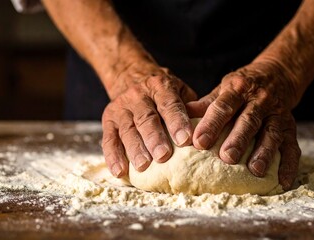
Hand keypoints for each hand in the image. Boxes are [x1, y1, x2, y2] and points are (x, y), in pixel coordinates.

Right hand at [101, 62, 196, 176]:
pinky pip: (109, 139)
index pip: (170, 104)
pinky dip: (113, 156)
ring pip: (127, 130)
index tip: (185, 140)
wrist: (131, 76)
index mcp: (161, 86)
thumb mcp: (181, 91)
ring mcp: (121, 107)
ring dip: (135, 149)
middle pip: (147, 118)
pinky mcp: (108, 120)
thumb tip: (205, 130)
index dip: (177, 121)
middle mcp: (139, 95)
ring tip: (143, 166)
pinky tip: (120, 171)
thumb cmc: (165, 93)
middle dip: (155, 138)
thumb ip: (192, 108)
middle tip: (163, 156)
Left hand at [187, 61, 300, 189]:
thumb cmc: (242, 87)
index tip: (198, 142)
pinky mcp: (290, 127)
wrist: (277, 74)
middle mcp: (260, 100)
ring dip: (265, 152)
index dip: (211, 124)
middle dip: (238, 139)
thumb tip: (181, 116)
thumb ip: (205, 104)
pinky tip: (283, 181)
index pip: (223, 106)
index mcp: (238, 89)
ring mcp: (278, 114)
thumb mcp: (223, 89)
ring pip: (272, 133)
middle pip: (249, 121)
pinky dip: (289, 164)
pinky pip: (292, 146)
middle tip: (227, 158)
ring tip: (256, 170)